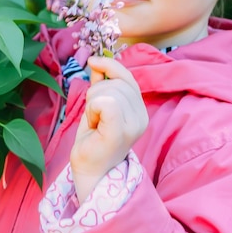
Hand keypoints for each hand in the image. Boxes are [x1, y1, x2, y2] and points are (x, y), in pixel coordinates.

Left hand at [70, 56, 148, 202]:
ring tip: (93, 122)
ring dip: (92, 103)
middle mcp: (141, 117)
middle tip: (93, 114)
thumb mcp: (99, 105)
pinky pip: (106, 103)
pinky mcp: (119, 132)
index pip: (127, 77)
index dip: (109, 66)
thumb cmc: (94, 139)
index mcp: (140, 110)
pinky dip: (92, 108)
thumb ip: (102, 83)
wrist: (90, 171)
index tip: (93, 62)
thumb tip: (97, 61)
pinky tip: (92, 123)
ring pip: (107, 92)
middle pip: (115, 83)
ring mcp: (132, 126)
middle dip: (96, 92)